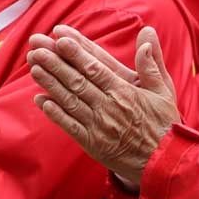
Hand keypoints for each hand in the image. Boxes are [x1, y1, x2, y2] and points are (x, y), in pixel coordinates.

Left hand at [27, 25, 178, 185]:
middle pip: (77, 80)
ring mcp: (99, 126)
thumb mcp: (164, 90)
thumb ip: (151, 62)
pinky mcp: (92, 143)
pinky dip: (54, 113)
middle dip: (55, 62)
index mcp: (125, 91)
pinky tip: (40, 99)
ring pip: (69, 100)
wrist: (164, 165)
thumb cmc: (164, 124)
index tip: (60, 37)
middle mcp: (109, 107)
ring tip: (33, 66)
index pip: (96, 67)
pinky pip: (69, 125)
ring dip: (50, 83)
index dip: (77, 52)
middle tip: (37, 47)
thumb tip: (146, 32)